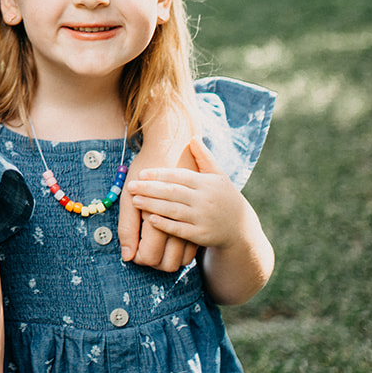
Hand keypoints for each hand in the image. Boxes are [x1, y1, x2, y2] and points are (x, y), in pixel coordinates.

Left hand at [126, 136, 245, 267]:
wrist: (240, 228)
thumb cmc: (224, 197)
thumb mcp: (218, 175)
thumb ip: (204, 157)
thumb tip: (193, 137)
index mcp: (207, 183)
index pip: (180, 176)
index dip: (160, 174)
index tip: (142, 173)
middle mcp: (205, 200)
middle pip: (173, 192)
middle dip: (150, 189)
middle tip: (131, 186)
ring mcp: (203, 218)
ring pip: (173, 210)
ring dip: (152, 205)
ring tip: (135, 200)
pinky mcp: (201, 235)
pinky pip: (180, 230)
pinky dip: (165, 225)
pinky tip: (150, 220)